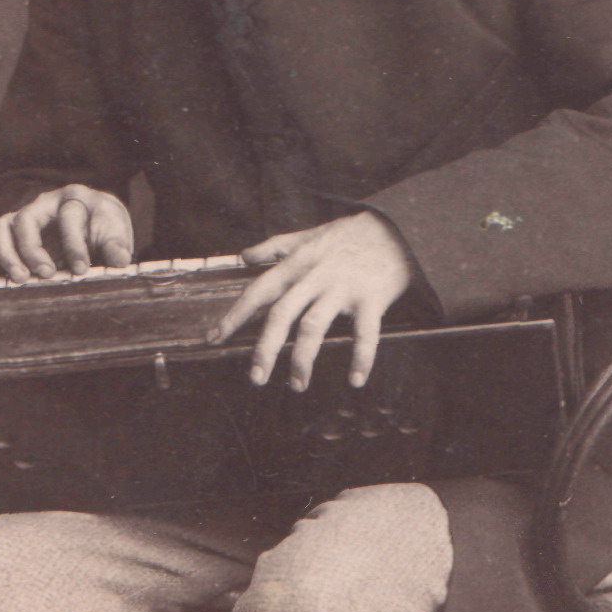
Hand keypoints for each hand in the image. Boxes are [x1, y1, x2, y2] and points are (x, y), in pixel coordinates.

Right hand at [0, 184, 133, 281]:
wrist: (94, 222)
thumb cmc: (104, 228)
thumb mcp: (116, 234)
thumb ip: (117, 246)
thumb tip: (120, 260)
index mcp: (75, 198)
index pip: (69, 217)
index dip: (74, 244)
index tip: (81, 270)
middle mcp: (46, 202)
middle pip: (28, 218)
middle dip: (33, 249)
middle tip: (46, 275)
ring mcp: (26, 214)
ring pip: (3, 225)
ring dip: (7, 254)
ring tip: (18, 279)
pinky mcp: (13, 230)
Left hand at [208, 211, 411, 390]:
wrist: (396, 228)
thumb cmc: (350, 234)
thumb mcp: (308, 235)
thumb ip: (275, 246)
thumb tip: (244, 256)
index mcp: (298, 263)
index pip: (259, 291)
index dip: (235, 315)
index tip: (215, 338)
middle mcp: (315, 277)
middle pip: (282, 314)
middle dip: (265, 348)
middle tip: (255, 378)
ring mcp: (342, 288)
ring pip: (314, 327)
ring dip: (303, 359)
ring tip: (296, 384)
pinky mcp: (371, 298)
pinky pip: (365, 334)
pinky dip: (361, 358)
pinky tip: (355, 380)